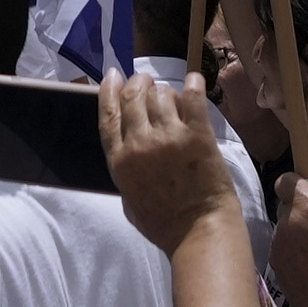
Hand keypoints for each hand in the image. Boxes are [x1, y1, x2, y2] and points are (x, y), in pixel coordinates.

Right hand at [103, 74, 239, 259]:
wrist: (200, 232)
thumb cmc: (164, 224)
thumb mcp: (129, 201)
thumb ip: (125, 171)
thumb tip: (128, 149)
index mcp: (120, 161)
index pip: (108, 114)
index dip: (109, 90)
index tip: (113, 75)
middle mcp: (140, 144)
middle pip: (133, 97)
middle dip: (138, 83)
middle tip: (146, 82)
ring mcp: (169, 137)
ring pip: (160, 95)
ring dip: (164, 90)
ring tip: (171, 96)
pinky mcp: (197, 134)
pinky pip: (193, 98)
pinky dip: (193, 84)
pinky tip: (195, 80)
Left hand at [271, 170, 307, 306]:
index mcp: (304, 207)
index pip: (286, 179)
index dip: (298, 182)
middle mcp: (284, 221)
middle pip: (284, 201)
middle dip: (300, 206)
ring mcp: (276, 241)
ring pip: (283, 222)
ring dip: (296, 226)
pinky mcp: (273, 259)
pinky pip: (281, 241)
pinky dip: (292, 244)